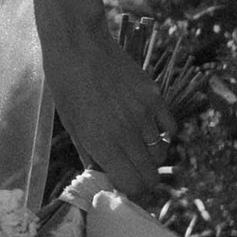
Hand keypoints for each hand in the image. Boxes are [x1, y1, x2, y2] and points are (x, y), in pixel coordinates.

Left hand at [47, 17, 177, 206]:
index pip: (131, 183)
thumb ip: (89, 153)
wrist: (79, 45)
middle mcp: (126, 132)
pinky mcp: (154, 97)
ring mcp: (144, 113)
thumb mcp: (70, 124)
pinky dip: (164, 135)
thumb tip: (101, 174)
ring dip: (152, 158)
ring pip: (161, 153)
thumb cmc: (66, 85)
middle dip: (143, 180)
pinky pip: (170, 128)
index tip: (124, 186)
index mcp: (101, 142)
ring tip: (138, 150)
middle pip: (150, 174)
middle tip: (134, 174)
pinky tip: (150, 131)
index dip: (130, 190)